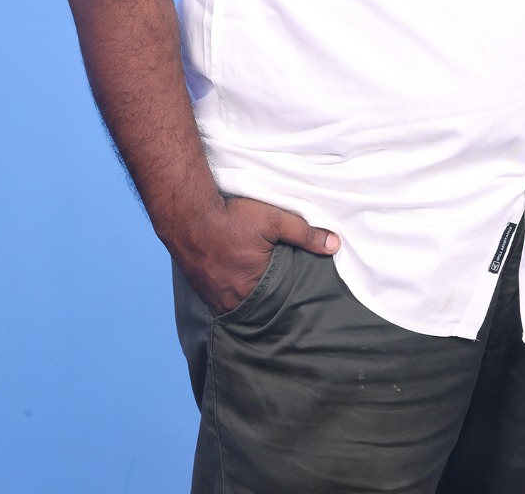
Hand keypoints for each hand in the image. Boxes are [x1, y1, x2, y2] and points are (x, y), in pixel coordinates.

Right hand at [175, 195, 340, 314]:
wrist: (188, 215)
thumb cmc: (231, 218)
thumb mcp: (274, 220)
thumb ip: (305, 234)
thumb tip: (335, 245)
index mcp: (255, 288)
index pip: (281, 305)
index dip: (291, 302)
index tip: (301, 302)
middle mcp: (233, 301)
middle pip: (260, 310)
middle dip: (271, 306)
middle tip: (283, 302)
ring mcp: (215, 299)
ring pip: (240, 309)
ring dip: (251, 303)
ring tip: (262, 296)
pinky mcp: (202, 292)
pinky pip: (222, 304)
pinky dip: (232, 299)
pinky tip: (238, 290)